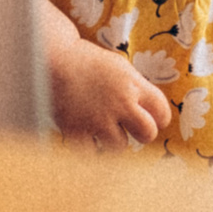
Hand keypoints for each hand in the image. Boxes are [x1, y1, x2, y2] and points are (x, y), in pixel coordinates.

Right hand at [46, 29, 174, 148]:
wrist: (50, 59)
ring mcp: (98, 119)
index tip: (150, 117)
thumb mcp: (118, 67)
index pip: (162, 111)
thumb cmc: (85, 61)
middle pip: (148, 133)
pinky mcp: (77, 130)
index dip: (158, 117)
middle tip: (129, 128)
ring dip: (113, 140)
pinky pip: (92, 153)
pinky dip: (89, 146)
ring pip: (120, 147)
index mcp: (132, 84)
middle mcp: (119, 103)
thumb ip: (135, 88)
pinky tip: (85, 133)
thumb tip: (151, 111)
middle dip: (141, 133)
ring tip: (100, 126)